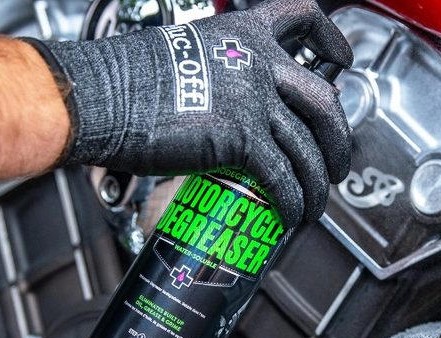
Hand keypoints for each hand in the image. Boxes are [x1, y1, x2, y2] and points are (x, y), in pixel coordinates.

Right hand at [27, 0, 353, 227]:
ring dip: (318, 183)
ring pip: (309, 148)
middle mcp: (256, 63)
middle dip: (339, 140)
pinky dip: (292, 200)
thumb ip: (219, 72)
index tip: (341, 56)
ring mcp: (252, 99)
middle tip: (337, 162)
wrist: (98, 96)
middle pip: (325, 100)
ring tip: (316, 204)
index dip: (332, 38)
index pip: (304, 19)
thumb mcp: (183, 55)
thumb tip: (228, 101)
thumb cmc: (123, 79)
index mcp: (242, 34)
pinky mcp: (240, 138)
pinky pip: (282, 176)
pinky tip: (289, 214)